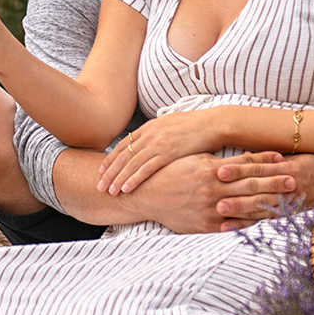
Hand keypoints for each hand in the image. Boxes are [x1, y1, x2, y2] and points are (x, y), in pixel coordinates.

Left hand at [94, 108, 228, 193]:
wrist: (214, 124)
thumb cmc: (197, 126)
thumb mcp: (172, 125)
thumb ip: (158, 133)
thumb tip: (151, 140)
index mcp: (150, 127)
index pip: (124, 145)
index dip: (111, 159)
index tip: (101, 170)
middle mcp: (150, 135)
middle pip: (123, 155)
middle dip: (109, 172)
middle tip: (99, 185)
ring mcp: (158, 144)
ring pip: (131, 164)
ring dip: (118, 179)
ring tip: (108, 191)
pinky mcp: (169, 153)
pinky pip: (147, 169)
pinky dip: (134, 179)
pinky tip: (126, 188)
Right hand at [120, 152, 295, 231]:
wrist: (145, 196)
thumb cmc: (170, 173)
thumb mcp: (194, 160)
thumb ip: (221, 160)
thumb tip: (247, 157)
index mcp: (211, 170)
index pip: (246, 165)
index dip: (267, 162)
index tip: (285, 160)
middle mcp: (213, 190)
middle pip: (252, 186)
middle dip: (276, 184)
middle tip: (297, 181)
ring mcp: (211, 209)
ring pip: (247, 207)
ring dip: (270, 204)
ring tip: (289, 202)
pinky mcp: (206, 225)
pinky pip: (234, 226)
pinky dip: (251, 223)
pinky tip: (266, 222)